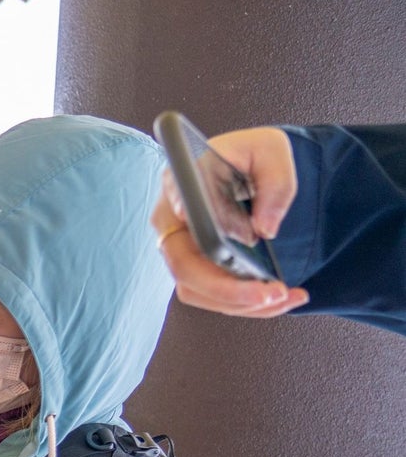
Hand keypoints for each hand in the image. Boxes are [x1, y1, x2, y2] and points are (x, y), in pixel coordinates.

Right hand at [151, 126, 309, 317]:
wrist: (253, 167)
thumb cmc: (254, 154)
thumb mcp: (272, 152)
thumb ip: (274, 184)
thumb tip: (264, 230)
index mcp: (180, 185)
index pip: (176, 215)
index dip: (192, 237)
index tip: (217, 248)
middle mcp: (172, 221)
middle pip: (184, 269)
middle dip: (228, 290)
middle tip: (271, 293)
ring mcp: (183, 248)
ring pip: (198, 291)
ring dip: (240, 304)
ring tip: (284, 297)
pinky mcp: (198, 266)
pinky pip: (213, 296)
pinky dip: (246, 304)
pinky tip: (280, 298)